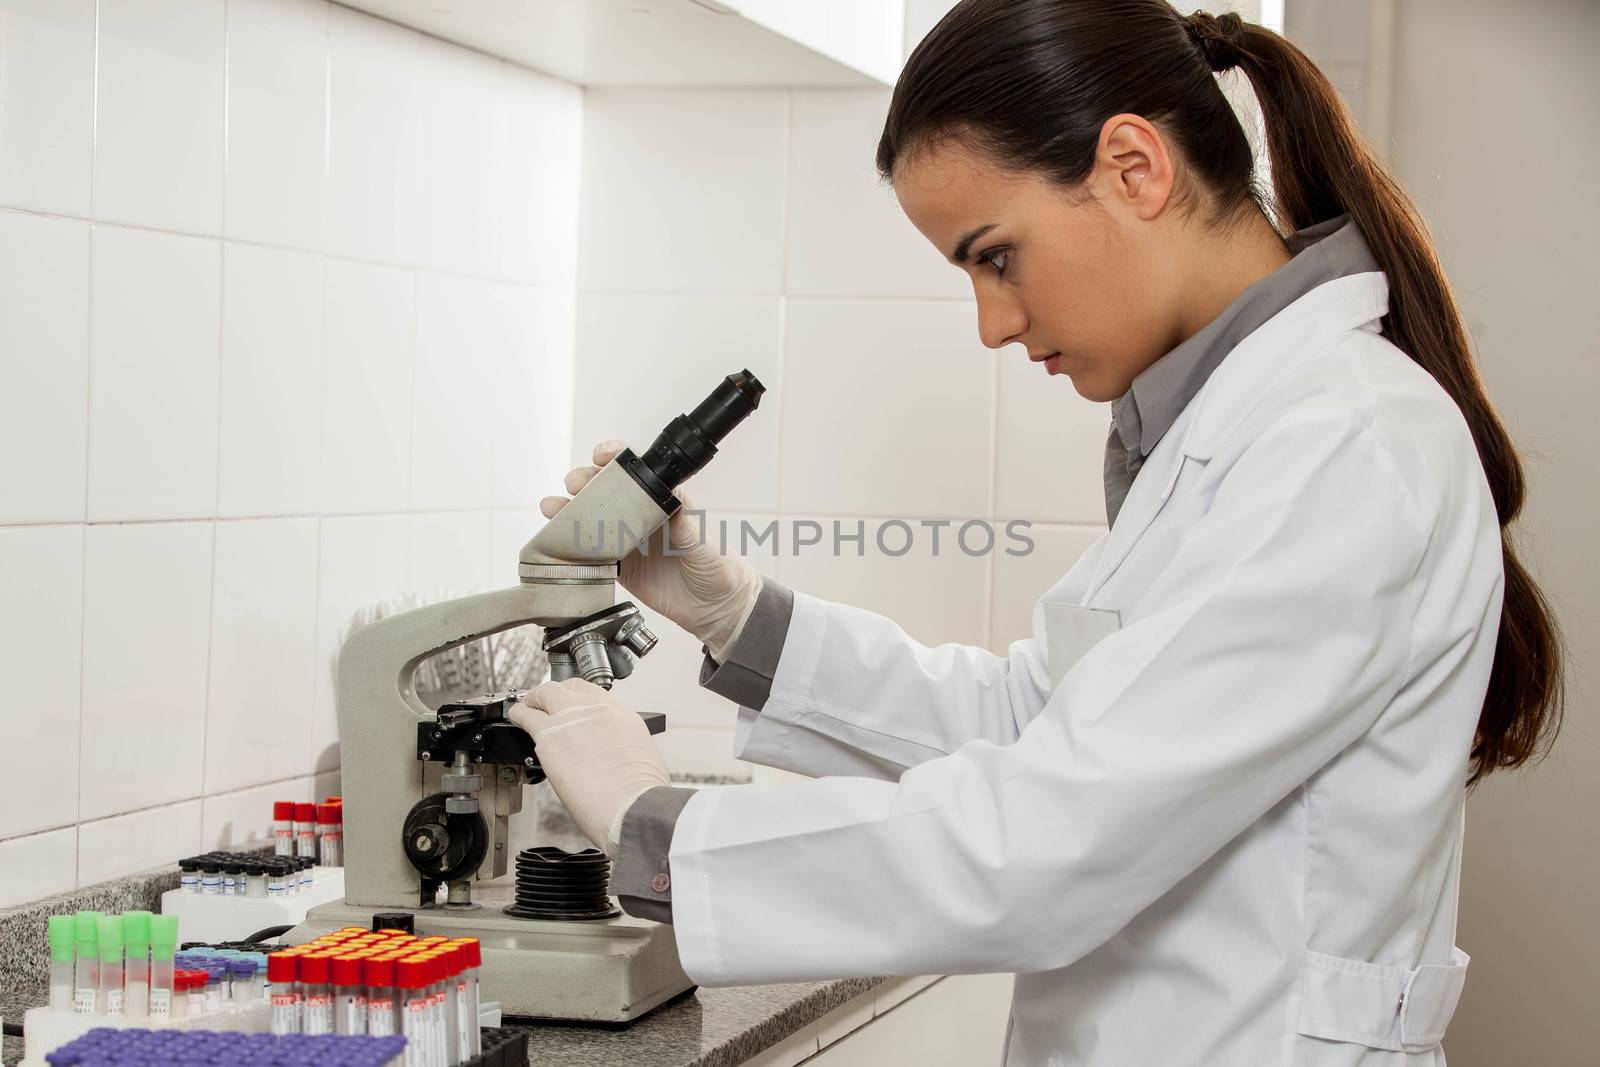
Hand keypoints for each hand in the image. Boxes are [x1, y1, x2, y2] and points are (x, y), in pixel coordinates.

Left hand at [510, 678, 669, 854]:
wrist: (632, 805)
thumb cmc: (639, 794)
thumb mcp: (641, 758)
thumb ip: (619, 747)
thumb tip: (611, 753)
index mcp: (620, 716)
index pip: (594, 694)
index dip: (578, 699)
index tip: (571, 707)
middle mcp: (596, 710)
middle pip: (569, 687)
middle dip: (556, 694)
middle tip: (546, 704)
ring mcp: (571, 718)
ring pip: (546, 693)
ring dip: (534, 700)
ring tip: (525, 708)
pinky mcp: (549, 734)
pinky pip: (526, 714)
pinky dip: (517, 713)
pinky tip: (514, 717)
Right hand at [542, 440, 761, 661]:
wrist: (716, 608)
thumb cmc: (718, 567)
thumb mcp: (704, 542)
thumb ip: (687, 524)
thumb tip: (674, 500)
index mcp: (663, 502)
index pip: (636, 471)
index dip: (615, 458)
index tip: (601, 455)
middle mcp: (641, 517)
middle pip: (606, 491)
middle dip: (585, 482)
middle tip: (573, 485)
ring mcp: (627, 541)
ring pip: (591, 519)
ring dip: (569, 511)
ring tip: (553, 508)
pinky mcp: (619, 568)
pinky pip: (590, 554)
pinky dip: (571, 547)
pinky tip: (557, 542)